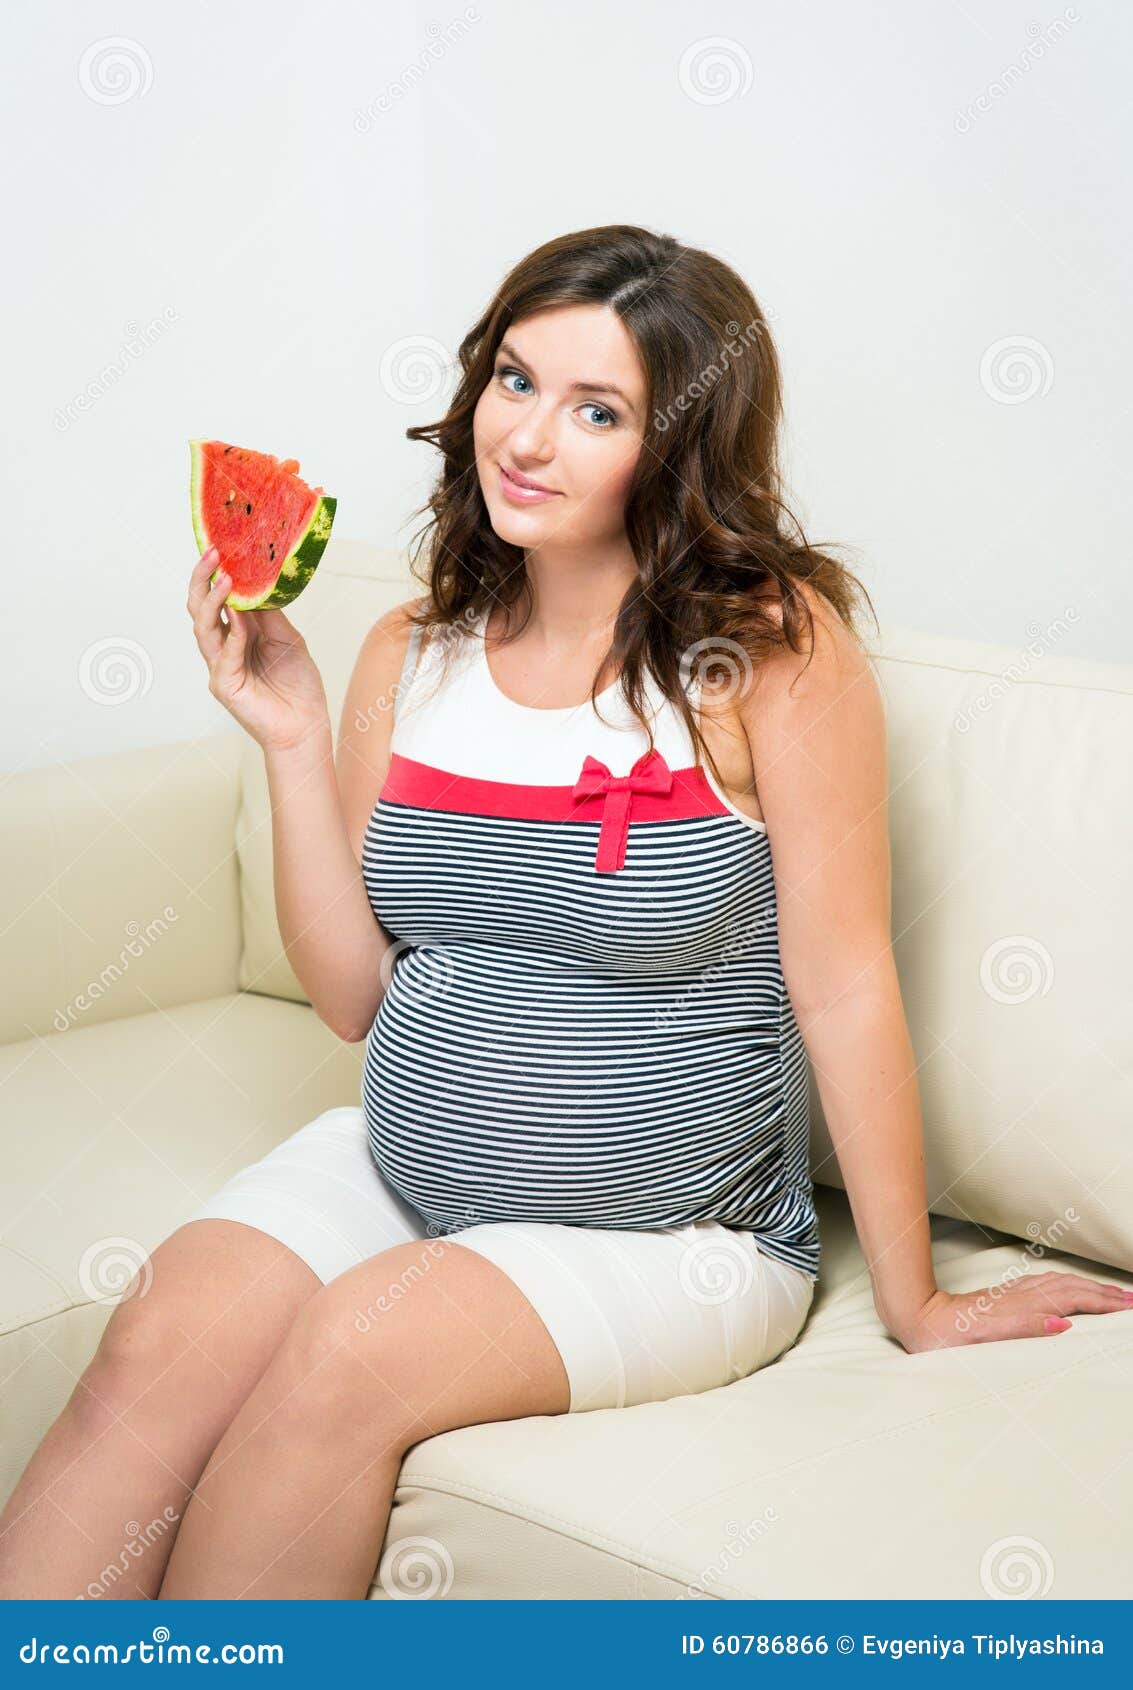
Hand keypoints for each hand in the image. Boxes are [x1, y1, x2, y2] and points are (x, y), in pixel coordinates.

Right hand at [187, 547, 329, 752]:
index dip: (214, 574)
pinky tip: (240, 618)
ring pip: (204, 628)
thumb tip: (254, 583)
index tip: (220, 548)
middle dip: (202, 580)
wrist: (306, 724)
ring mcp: (220, 667)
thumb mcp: (287, 637)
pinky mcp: (224, 685)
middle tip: (212, 554)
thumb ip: (268, 614)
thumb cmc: (298, 685)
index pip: (216, 600)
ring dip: (213, 601)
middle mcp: (222, 648)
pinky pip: (224, 655)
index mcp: (236, 634)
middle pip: (200, 609)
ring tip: (224, 578)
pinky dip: (232, 635)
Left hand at [894, 1272, 1132, 1352]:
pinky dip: (1068, 1285)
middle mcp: (1023, 1295)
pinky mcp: (1006, 1296)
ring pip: (1061, 1284)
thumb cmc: (953, 1333)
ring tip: (1111, 1293)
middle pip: (1073, 1288)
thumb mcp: (988, 1335)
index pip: (1075, 1300)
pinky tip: (1069, 1288)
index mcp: (1025, 1306)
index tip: (1130, 1305)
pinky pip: (1047, 1285)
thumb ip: (1027, 1328)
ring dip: (1089, 1286)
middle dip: (1105, 1292)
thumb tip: (1064, 1324)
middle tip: (1131, 1299)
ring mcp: (1015, 1294)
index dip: (1104, 1303)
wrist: (923, 1318)